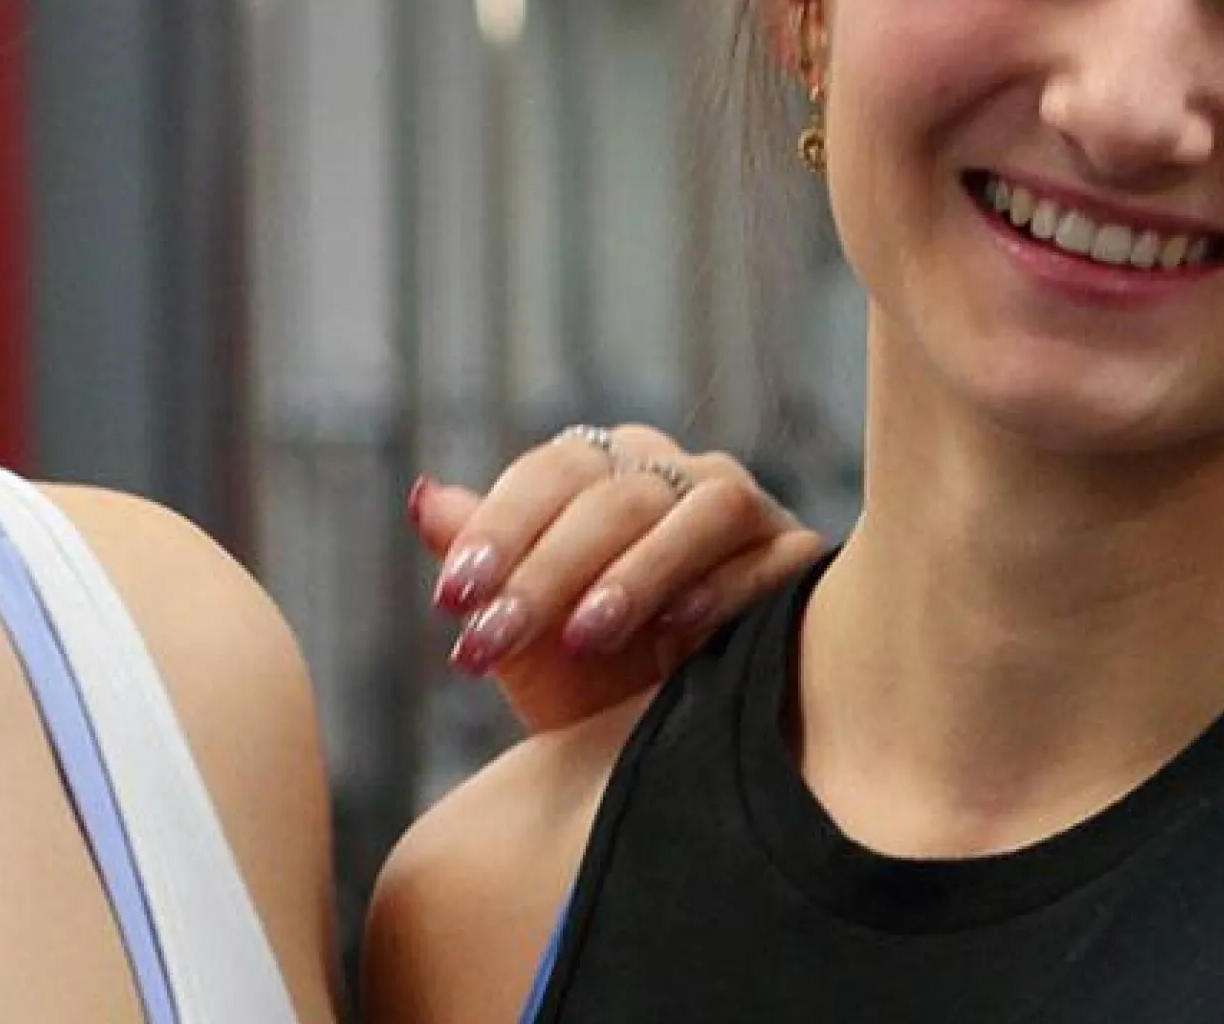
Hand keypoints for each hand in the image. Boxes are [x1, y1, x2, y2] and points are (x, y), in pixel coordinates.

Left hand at [412, 422, 828, 733]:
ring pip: (702, 507)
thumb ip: (478, 561)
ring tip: (583, 636)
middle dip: (548, 570)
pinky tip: (677, 635)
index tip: (453, 598)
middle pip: (616, 495)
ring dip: (639, 570)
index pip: (553, 471)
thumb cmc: (594, 685)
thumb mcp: (523, 639)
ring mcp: (748, 514)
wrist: (674, 752)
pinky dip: (723, 588)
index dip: (500, 528)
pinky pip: (770, 556)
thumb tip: (422, 497)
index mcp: (606, 477)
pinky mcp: (800, 559)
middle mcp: (678, 478)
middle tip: (495, 639)